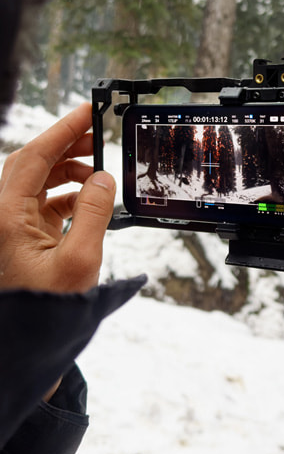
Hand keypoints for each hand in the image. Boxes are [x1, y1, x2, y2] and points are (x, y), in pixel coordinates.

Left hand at [0, 103, 115, 292]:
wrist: (30, 341)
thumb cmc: (48, 308)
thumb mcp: (79, 259)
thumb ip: (93, 212)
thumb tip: (104, 179)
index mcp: (7, 216)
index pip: (34, 157)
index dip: (62, 130)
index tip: (87, 111)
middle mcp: (5, 215)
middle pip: (33, 163)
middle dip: (66, 144)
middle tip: (97, 133)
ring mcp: (13, 225)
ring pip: (39, 181)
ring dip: (68, 169)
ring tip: (98, 168)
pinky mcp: (24, 237)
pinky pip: (46, 202)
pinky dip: (69, 194)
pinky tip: (90, 197)